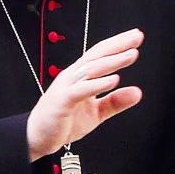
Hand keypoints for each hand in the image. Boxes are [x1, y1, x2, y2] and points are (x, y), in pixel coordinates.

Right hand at [25, 28, 144, 161]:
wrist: (37, 137)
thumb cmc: (62, 121)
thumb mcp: (96, 113)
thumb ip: (115, 102)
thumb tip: (137, 92)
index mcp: (79, 77)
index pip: (100, 55)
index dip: (117, 44)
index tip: (136, 37)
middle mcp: (72, 77)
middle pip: (96, 56)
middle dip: (117, 45)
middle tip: (136, 36)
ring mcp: (66, 87)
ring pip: (90, 69)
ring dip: (112, 61)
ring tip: (130, 55)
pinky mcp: (62, 101)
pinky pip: (81, 90)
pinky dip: (97, 84)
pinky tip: (113, 80)